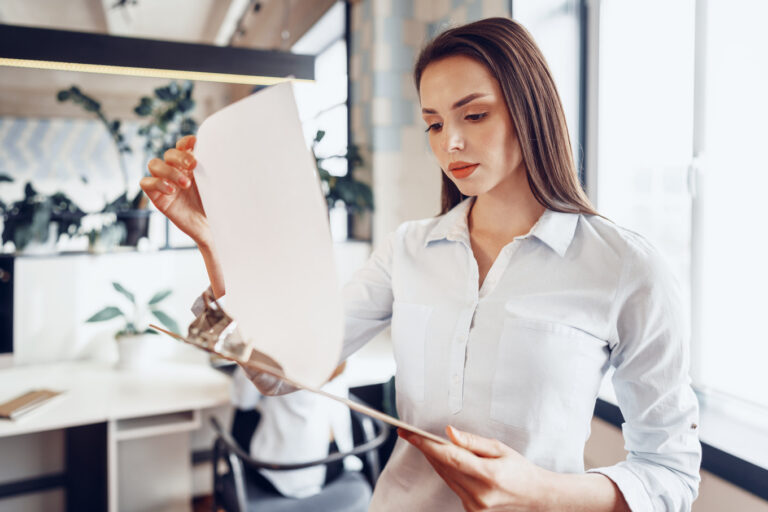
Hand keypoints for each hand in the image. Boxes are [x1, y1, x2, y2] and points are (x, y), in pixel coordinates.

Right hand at [140, 135, 209, 244]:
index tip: (195, 143)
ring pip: (154, 164)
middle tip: (193, 166)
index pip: (182, 146)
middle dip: (180, 156)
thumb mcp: (216, 185)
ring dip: (169, 171)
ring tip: (185, 184)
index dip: (185, 142)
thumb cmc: (215, 206)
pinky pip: (146, 183)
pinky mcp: (157, 197)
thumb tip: (219, 153)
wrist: (210, 228)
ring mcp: (165, 183)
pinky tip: (172, 191)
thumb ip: (213, 169)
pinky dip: (157, 183)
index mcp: (190, 166)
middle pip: (168, 153)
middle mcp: (175, 171)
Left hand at [399, 426, 547, 510]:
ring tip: (425, 442)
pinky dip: (446, 471)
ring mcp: (473, 505)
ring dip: (434, 459)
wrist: (534, 496)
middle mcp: (478, 494)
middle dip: (426, 449)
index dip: (426, 445)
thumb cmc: (519, 469)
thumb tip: (448, 432)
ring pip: (445, 476)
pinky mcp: (470, 510)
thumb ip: (472, 441)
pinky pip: (451, 485)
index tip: (409, 434)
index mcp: (488, 475)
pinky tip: (445, 459)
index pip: (449, 457)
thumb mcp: (499, 448)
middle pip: (443, 467)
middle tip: (410, 433)